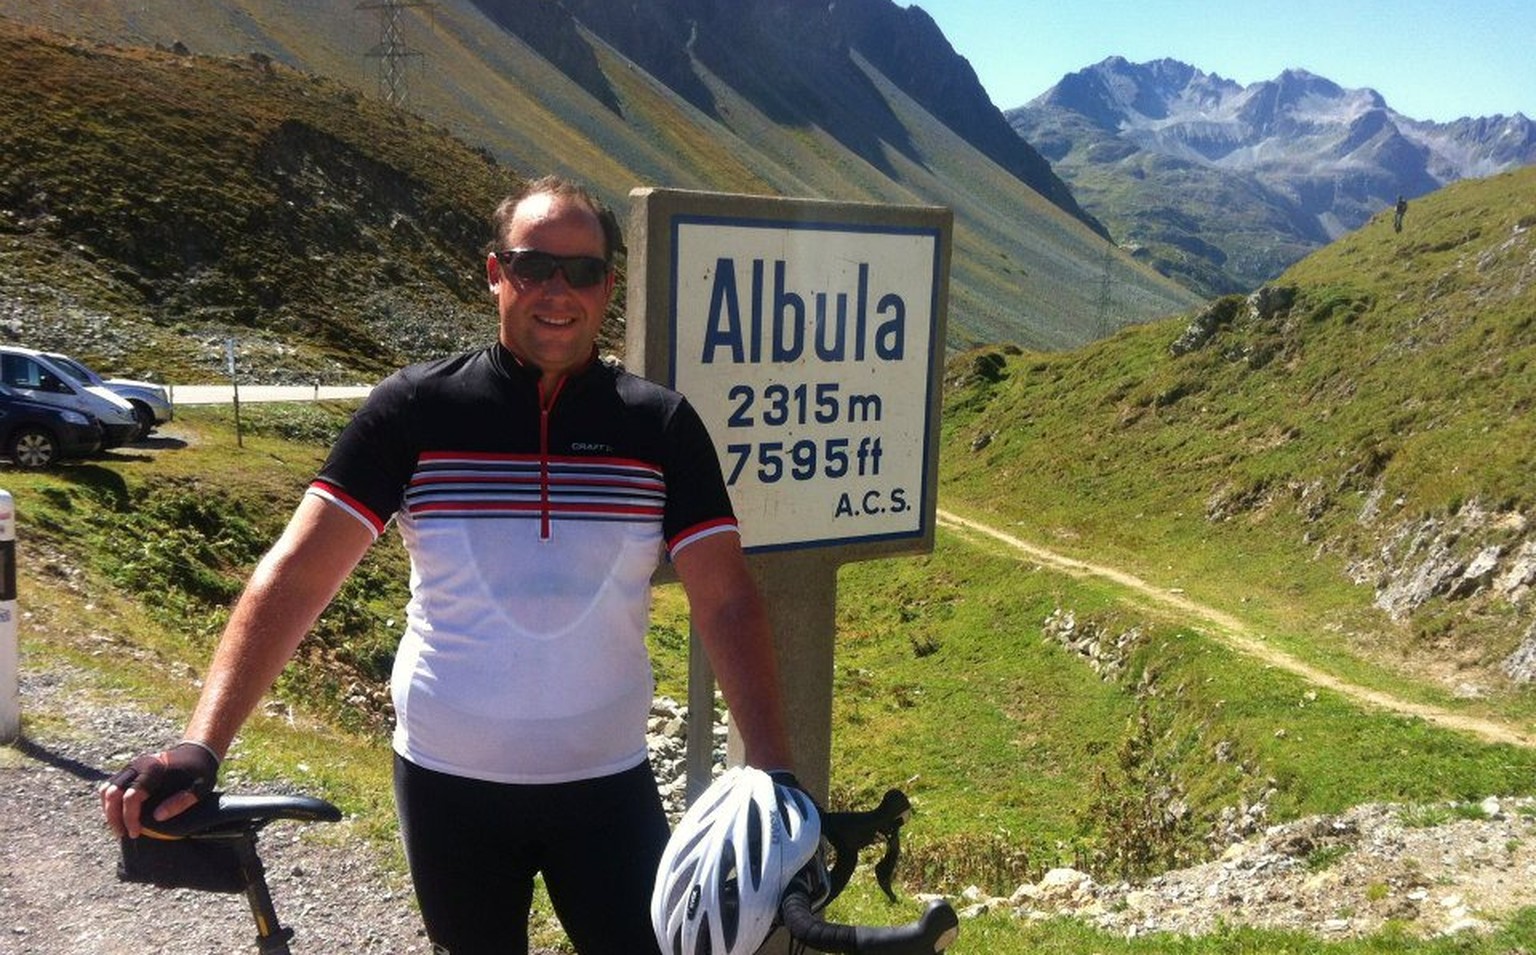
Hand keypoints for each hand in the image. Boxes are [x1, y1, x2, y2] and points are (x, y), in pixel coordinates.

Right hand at [101, 741, 218, 837]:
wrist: (196, 751)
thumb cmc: (199, 772)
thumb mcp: (199, 787)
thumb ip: (181, 802)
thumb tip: (157, 817)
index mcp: (154, 769)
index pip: (131, 796)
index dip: (129, 817)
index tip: (135, 833)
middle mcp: (138, 765)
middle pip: (112, 793)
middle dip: (113, 817)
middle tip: (123, 834)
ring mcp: (131, 766)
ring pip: (106, 789)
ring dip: (108, 810)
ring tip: (120, 827)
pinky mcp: (128, 770)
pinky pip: (110, 786)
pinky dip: (109, 802)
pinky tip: (119, 816)